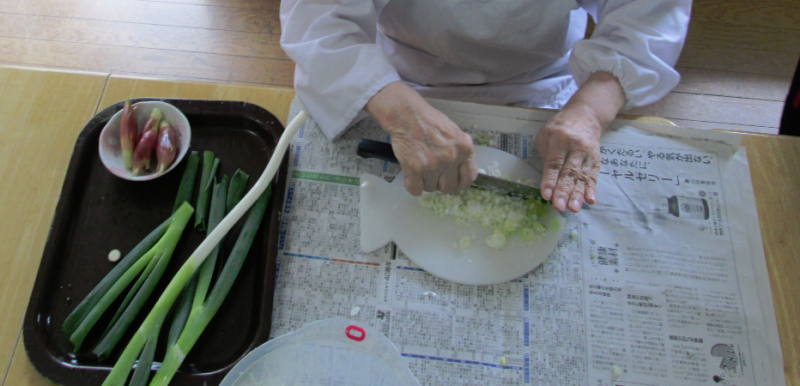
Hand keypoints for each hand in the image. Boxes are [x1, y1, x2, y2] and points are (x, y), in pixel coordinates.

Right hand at [366, 82, 477, 195]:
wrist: (406, 114)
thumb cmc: (429, 121)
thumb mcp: (454, 133)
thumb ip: (460, 152)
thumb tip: (459, 172)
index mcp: (465, 148)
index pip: (469, 178)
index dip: (459, 182)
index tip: (452, 180)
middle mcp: (451, 158)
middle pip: (450, 188)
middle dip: (441, 184)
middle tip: (433, 175)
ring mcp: (433, 165)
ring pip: (431, 188)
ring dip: (425, 182)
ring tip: (420, 167)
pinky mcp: (415, 169)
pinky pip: (415, 189)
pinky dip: (411, 184)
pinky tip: (410, 175)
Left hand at [536, 72, 625, 212]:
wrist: (586, 116)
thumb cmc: (560, 128)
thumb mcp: (546, 136)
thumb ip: (546, 157)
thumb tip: (548, 182)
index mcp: (560, 140)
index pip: (554, 163)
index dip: (550, 180)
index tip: (547, 195)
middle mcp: (576, 147)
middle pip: (569, 173)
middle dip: (564, 192)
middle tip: (559, 207)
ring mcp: (588, 155)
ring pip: (582, 177)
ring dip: (578, 195)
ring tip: (573, 209)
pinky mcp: (596, 161)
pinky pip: (593, 177)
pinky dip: (591, 190)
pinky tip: (590, 201)